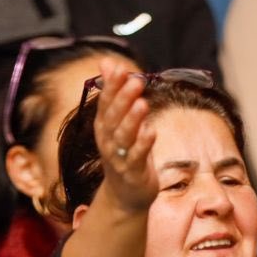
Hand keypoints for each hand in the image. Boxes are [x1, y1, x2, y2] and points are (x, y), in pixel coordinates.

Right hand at [92, 58, 157, 216]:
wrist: (126, 195)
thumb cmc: (125, 153)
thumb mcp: (118, 122)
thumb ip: (115, 92)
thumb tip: (108, 61)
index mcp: (104, 126)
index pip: (105, 103)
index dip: (112, 86)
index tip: (120, 68)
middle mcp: (108, 140)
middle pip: (113, 117)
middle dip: (123, 98)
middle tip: (136, 80)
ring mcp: (119, 158)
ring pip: (124, 136)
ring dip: (132, 120)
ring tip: (142, 103)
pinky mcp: (133, 173)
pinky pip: (137, 157)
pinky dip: (143, 144)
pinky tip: (151, 131)